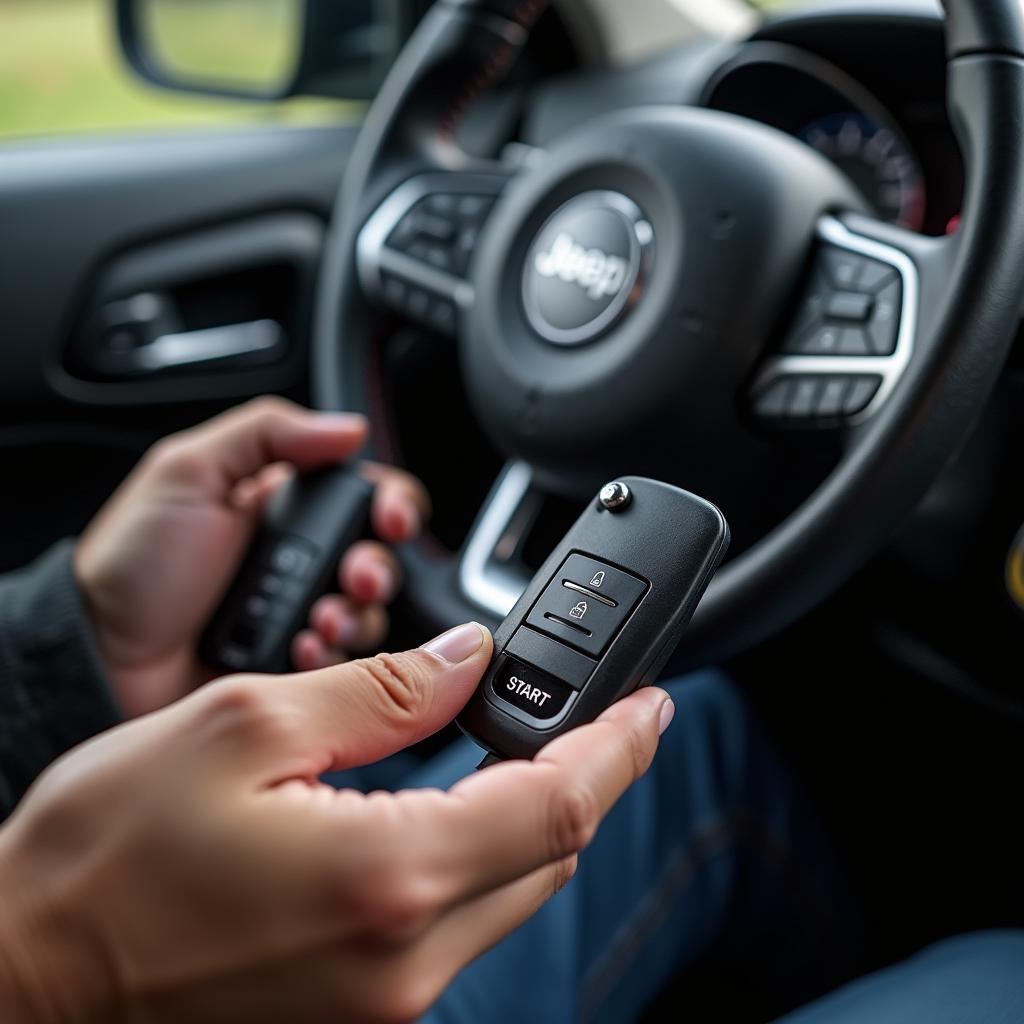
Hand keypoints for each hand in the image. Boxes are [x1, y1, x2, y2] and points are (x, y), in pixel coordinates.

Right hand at [0, 623, 671, 1023]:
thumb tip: (468, 660)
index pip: (558, 805)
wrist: (26, 973)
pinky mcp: (355, 1015)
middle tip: (592, 711)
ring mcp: (380, 1006)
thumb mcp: (246, 727)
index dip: (619, 747)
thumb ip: (380, 691)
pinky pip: (452, 928)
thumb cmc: (105, 855)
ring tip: (522, 745)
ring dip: (530, 816)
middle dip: (583, 775)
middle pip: (548, 855)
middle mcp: (400, 963)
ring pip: (506, 892)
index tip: (649, 705)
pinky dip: (474, 860)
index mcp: (384, 877)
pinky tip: (452, 810)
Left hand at [75, 397, 429, 717]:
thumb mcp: (187, 473)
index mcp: (281, 505)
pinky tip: (299, 651)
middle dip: (375, 567)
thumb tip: (347, 427)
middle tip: (353, 577)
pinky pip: (343, 665)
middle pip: (378, 556)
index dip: (390, 503)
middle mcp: (298, 559)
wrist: (98, 659)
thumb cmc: (130, 567)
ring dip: (354, 615)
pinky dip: (332, 657)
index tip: (389, 518)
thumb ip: (266, 433)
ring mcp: (297, 614)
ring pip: (366, 612)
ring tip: (315, 623)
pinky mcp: (294, 666)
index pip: (363, 494)